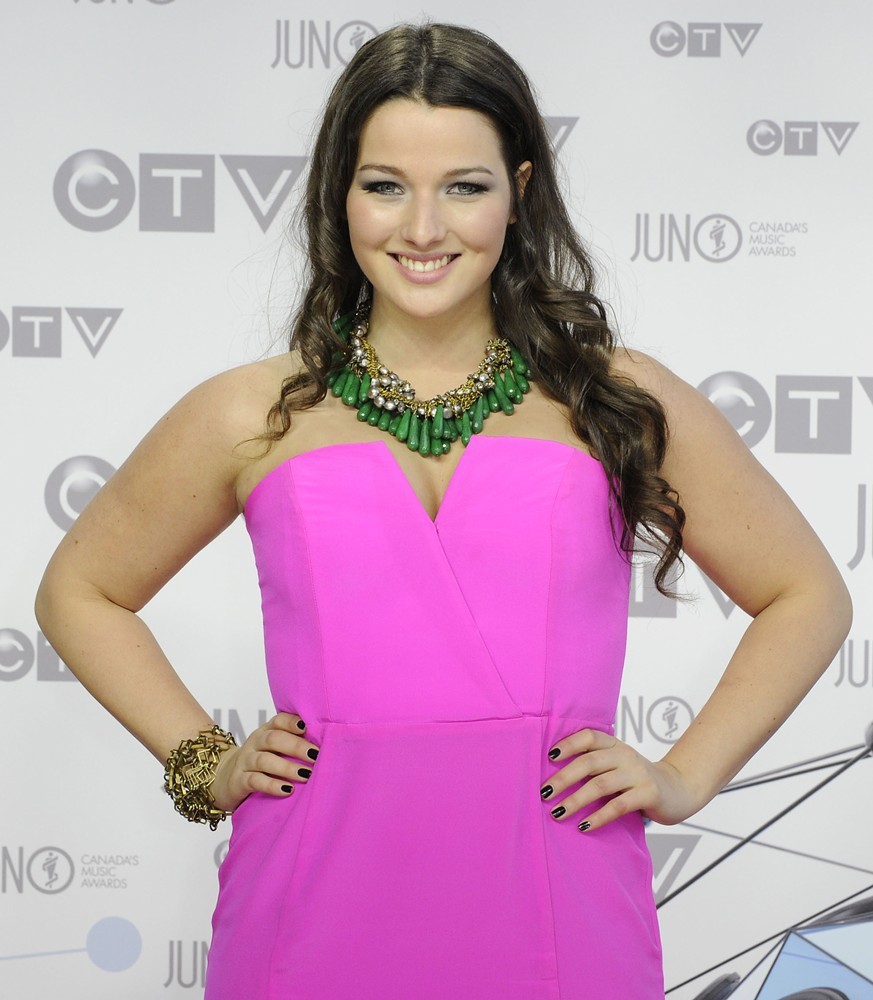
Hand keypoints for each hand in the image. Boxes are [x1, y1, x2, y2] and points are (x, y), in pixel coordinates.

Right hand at [209, 713, 319, 812]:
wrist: (224, 779)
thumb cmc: (261, 761)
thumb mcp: (273, 749)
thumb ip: (293, 742)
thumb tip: (328, 742)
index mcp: (266, 731)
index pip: (278, 720)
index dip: (292, 722)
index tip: (308, 727)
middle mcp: (255, 743)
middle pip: (273, 739)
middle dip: (296, 746)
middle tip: (315, 755)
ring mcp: (245, 761)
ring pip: (264, 761)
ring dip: (287, 767)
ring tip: (306, 774)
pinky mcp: (239, 781)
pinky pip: (255, 781)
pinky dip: (272, 785)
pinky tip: (287, 790)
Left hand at [540, 729, 700, 830]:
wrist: (679, 789)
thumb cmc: (637, 779)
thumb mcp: (617, 765)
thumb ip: (595, 765)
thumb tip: (554, 778)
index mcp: (615, 745)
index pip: (589, 736)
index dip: (569, 744)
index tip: (549, 757)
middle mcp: (626, 755)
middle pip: (589, 763)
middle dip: (563, 778)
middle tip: (544, 793)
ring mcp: (638, 774)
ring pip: (600, 785)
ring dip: (575, 800)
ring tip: (558, 813)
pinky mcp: (648, 794)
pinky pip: (619, 806)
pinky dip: (599, 816)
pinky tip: (584, 826)